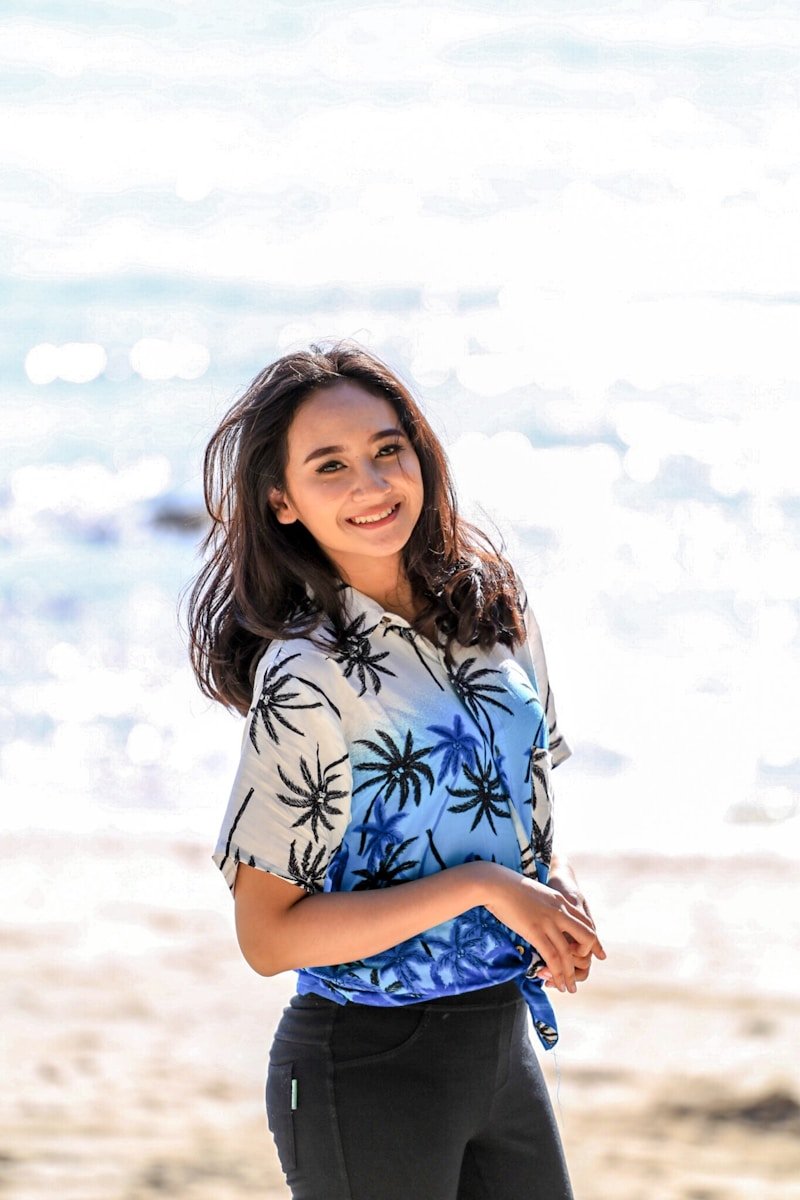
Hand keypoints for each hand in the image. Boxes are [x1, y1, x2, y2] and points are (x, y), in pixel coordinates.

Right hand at [481, 864, 605, 993]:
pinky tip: (557, 983)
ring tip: (569, 988)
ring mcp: (548, 921)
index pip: (586, 923)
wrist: (496, 883)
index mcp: (561, 901)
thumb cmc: (510, 887)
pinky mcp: (535, 930)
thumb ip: (546, 905)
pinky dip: (557, 973)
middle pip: (586, 937)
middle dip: (586, 957)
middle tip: (580, 971)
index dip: (592, 942)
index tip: (595, 954)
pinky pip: (552, 957)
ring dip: (570, 974)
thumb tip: (544, 916)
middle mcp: (560, 911)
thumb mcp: (537, 893)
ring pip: (568, 953)